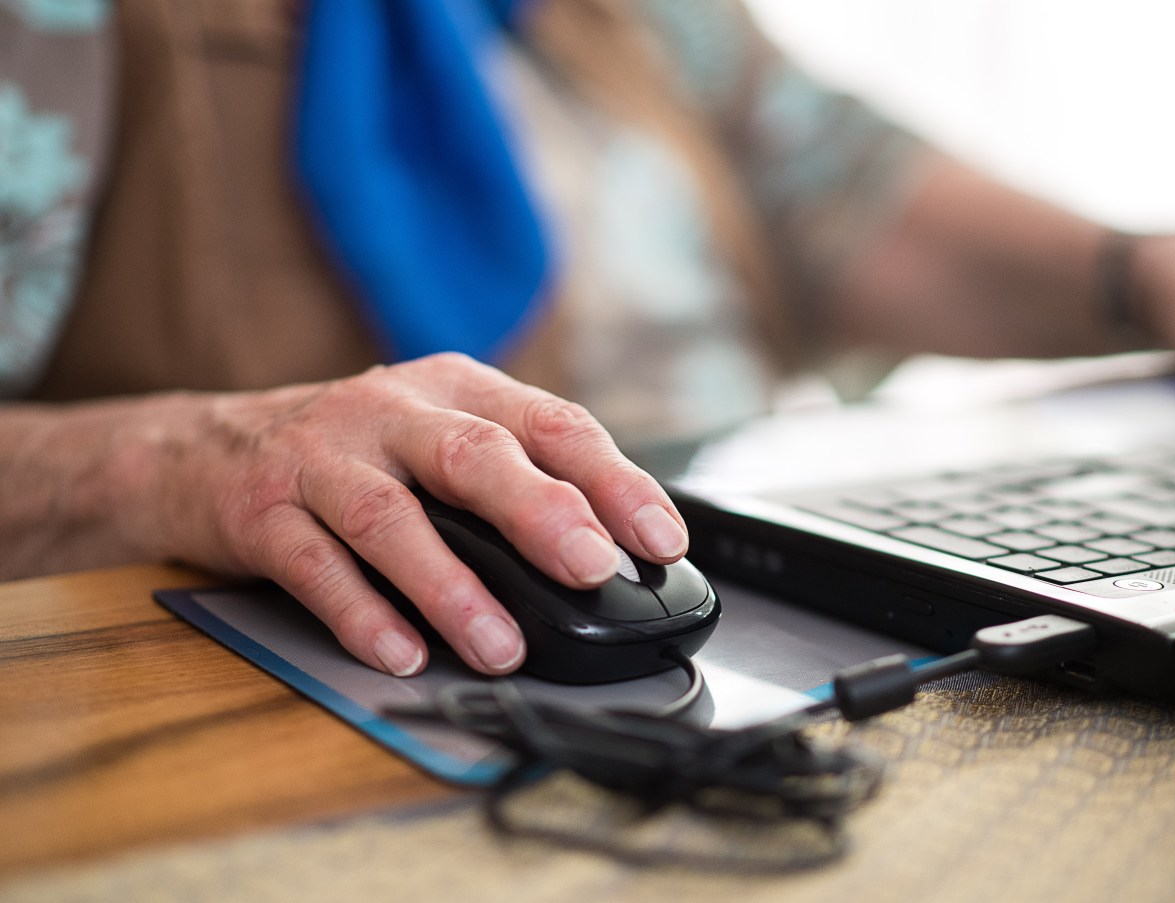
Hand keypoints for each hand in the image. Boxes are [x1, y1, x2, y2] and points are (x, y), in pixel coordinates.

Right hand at [153, 353, 688, 676]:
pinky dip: (362, 613)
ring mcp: (320, 457)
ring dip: (451, 587)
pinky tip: (402, 653)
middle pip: (474, 455)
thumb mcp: (437, 438)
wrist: (201, 448)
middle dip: (541, 513)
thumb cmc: (353, 452)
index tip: (661, 539)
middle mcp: (389, 410)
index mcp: (453, 388)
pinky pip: (314, 566)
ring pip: (392, 517)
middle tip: (591, 568)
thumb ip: (513, 479)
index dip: (613, 480)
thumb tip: (611, 554)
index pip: (550, 424)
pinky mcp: (259, 510)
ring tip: (500, 645)